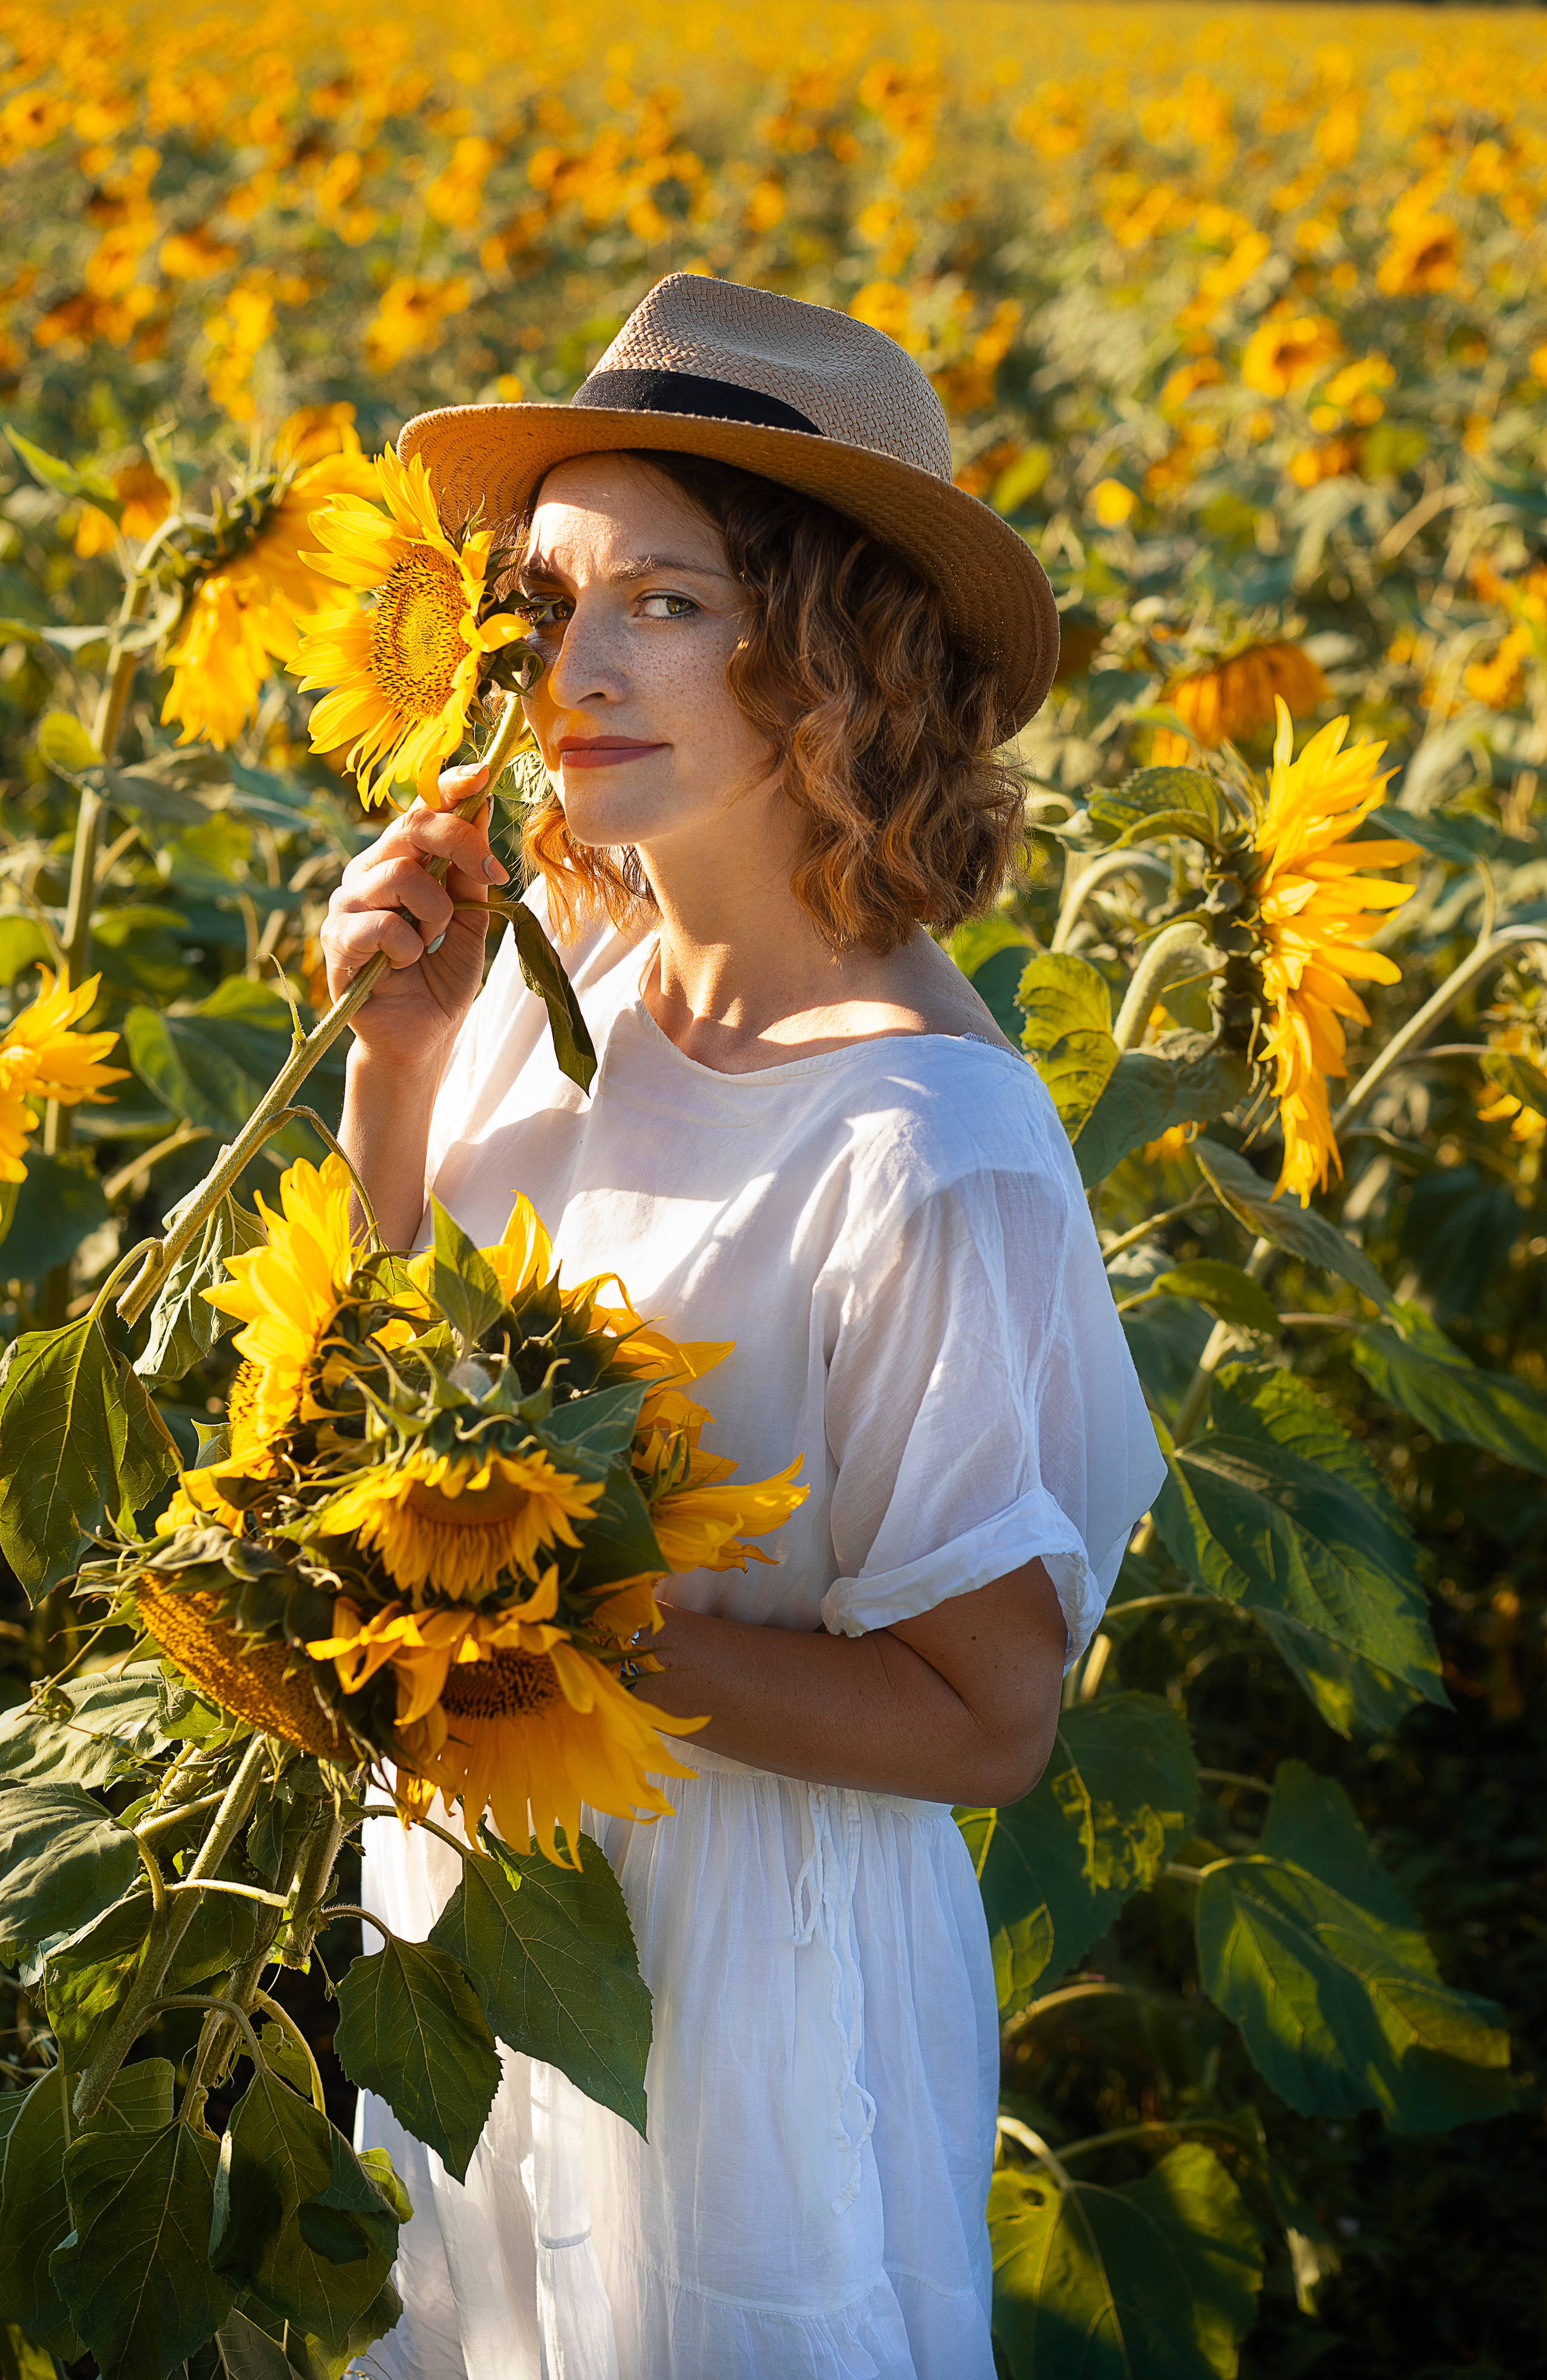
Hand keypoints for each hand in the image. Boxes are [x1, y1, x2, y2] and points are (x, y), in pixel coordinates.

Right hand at [319, 763, 508, 1074]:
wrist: (420, 1039)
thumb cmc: (442, 977)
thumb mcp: (471, 920)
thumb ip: (471, 871)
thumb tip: (482, 806)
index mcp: (400, 860)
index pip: (420, 808)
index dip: (449, 785)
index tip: (484, 774)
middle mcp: (368, 872)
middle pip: (411, 826)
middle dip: (460, 842)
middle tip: (490, 874)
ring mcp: (347, 904)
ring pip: (400, 874)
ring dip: (434, 912)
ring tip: (432, 942)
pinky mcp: (336, 942)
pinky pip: (380, 924)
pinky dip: (406, 946)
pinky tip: (405, 964)